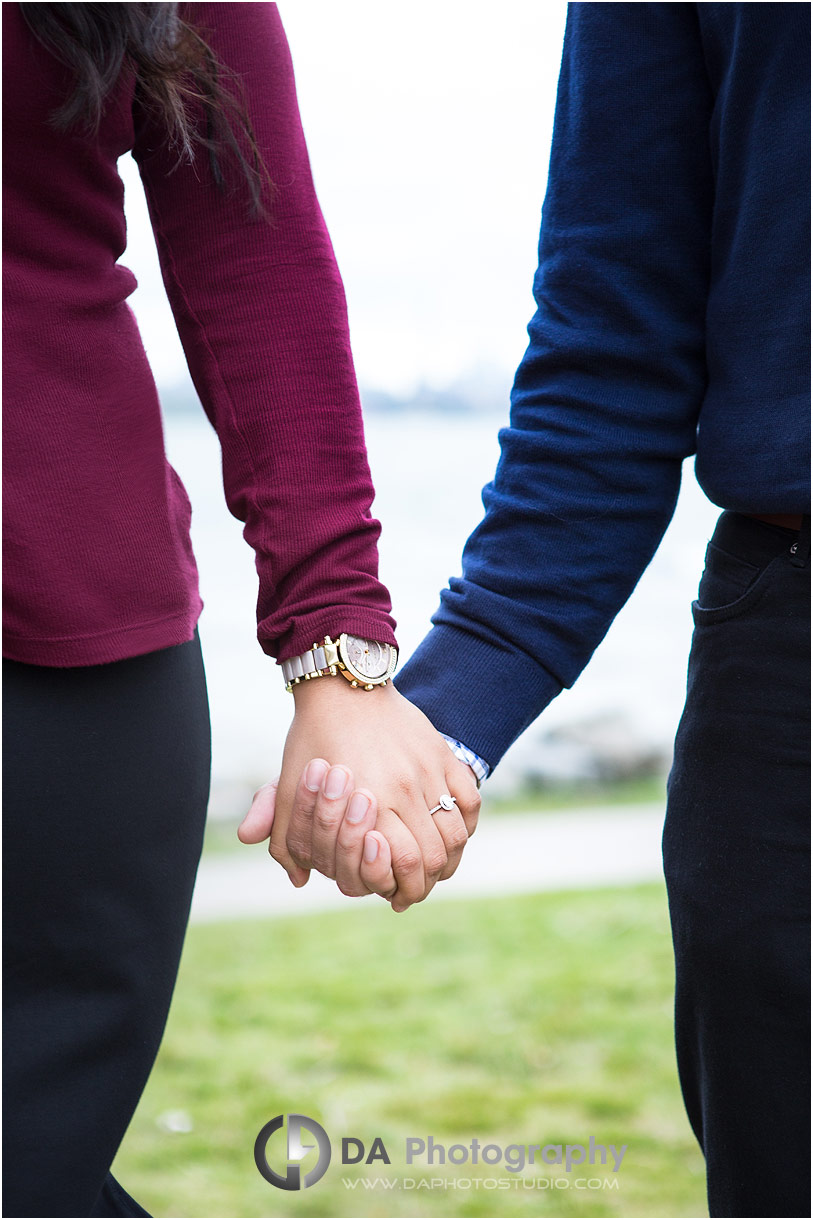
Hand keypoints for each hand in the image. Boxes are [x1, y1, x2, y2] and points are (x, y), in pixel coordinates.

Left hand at [239, 678, 479, 910]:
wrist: (343, 686)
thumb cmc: (313, 740)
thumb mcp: (289, 788)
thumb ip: (286, 838)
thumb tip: (297, 880)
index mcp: (368, 803)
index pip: (404, 866)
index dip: (403, 890)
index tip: (396, 899)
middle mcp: (404, 790)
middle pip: (434, 858)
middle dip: (426, 883)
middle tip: (415, 889)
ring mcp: (429, 771)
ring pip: (457, 834)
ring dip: (448, 859)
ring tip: (434, 869)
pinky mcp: (443, 755)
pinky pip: (470, 800)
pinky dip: (465, 825)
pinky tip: (450, 834)